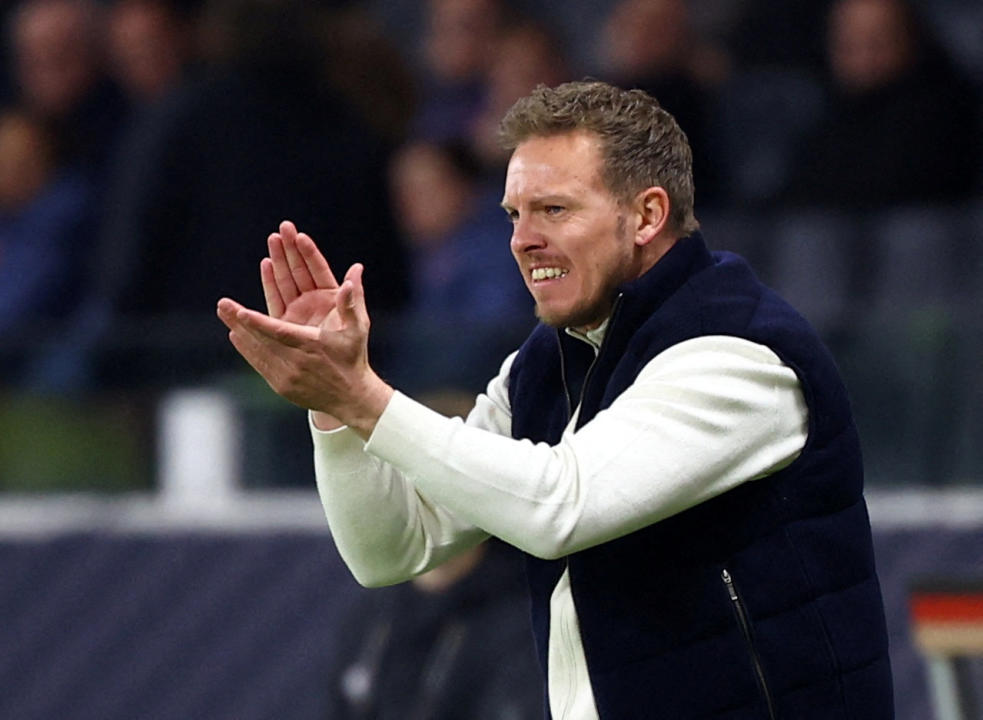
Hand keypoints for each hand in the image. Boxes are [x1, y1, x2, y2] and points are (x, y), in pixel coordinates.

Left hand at [217, 221, 392, 436]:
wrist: (350, 397)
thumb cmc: (353, 358)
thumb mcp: (358, 330)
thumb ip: (352, 300)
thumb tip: (354, 270)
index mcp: (312, 346)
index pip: (280, 332)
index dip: (259, 322)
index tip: (240, 311)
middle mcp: (296, 362)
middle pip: (262, 340)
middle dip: (240, 321)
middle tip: (222, 305)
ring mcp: (286, 376)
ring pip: (258, 351)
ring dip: (240, 332)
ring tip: (224, 314)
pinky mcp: (281, 386)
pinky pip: (259, 364)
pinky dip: (247, 349)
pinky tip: (236, 335)